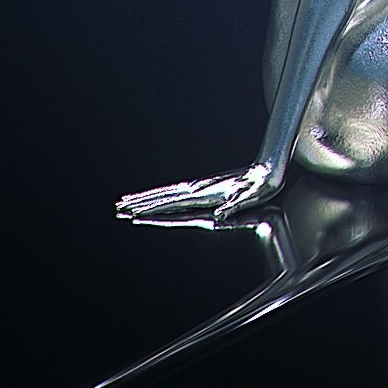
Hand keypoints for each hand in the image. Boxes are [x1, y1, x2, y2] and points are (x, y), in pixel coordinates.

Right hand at [115, 163, 279, 220]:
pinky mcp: (206, 186)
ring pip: (169, 192)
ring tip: (129, 201)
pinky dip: (164, 195)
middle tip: (119, 207)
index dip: (153, 207)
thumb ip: (234, 206)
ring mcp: (202, 186)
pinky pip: (178, 192)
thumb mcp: (249, 198)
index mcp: (206, 194)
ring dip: (149, 197)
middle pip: (165, 195)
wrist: (268, 172)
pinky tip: (159, 198)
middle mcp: (200, 188)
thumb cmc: (259, 187)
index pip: (173, 202)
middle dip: (142, 202)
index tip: (134, 212)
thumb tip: (220, 215)